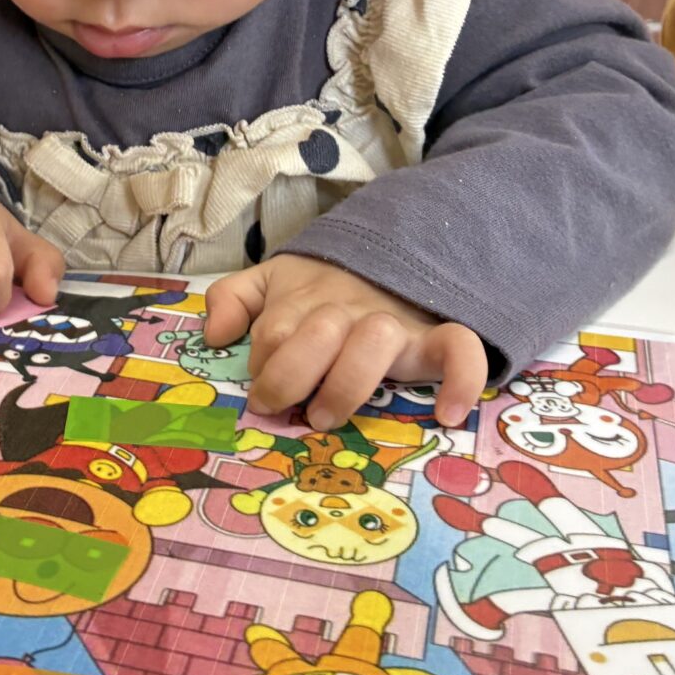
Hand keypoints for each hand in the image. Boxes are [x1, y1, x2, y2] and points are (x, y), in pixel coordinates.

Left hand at [204, 255, 486, 429]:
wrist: (388, 257)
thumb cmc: (322, 287)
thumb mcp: (271, 281)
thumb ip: (234, 298)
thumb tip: (213, 336)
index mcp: (306, 302)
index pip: (275, 332)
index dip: (264, 367)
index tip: (263, 397)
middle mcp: (349, 312)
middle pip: (319, 334)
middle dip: (294, 377)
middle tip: (289, 411)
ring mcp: (395, 324)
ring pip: (377, 340)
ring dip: (348, 384)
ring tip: (328, 417)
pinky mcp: (436, 338)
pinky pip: (460, 349)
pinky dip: (461, 379)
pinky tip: (448, 413)